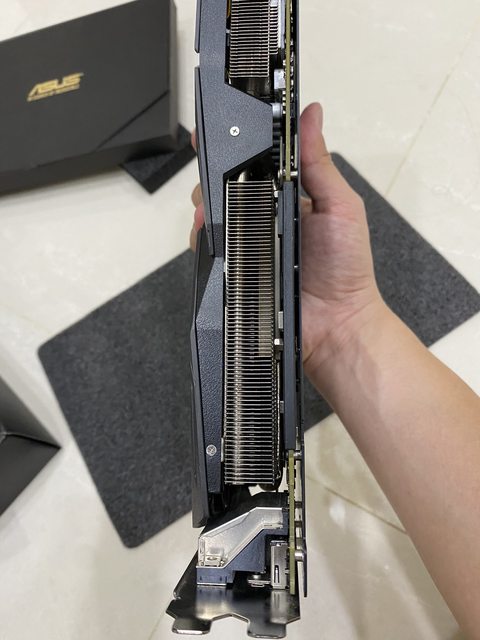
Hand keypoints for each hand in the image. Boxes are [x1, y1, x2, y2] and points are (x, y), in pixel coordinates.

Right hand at [190, 103, 384, 376]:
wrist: (336, 323)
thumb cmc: (346, 268)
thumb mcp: (341, 207)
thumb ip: (320, 164)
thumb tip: (311, 115)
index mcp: (288, 197)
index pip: (256, 164)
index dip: (237, 146)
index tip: (219, 129)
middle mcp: (263, 218)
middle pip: (227, 187)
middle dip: (213, 174)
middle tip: (211, 171)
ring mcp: (247, 245)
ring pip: (213, 216)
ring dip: (204, 205)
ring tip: (207, 204)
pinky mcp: (235, 271)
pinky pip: (210, 251)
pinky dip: (203, 240)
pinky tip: (206, 233)